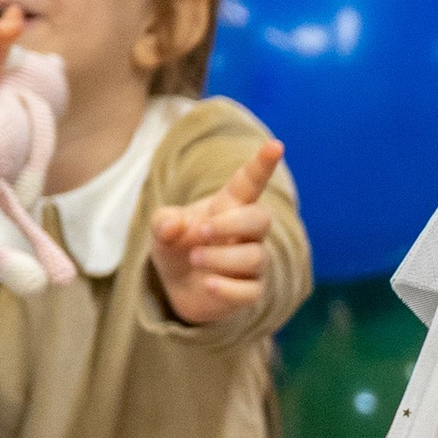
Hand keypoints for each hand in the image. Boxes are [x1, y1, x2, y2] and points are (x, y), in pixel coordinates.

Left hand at [149, 136, 283, 325]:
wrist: (179, 289)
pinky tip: (207, 284)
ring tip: (194, 259)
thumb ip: (163, 222)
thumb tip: (175, 225)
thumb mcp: (162, 231)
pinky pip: (250, 290)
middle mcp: (247, 234)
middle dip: (232, 224)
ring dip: (220, 257)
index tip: (276, 145)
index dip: (262, 165)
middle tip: (201, 232)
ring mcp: (253, 263)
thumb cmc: (178, 248)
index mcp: (229, 207)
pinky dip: (227, 288)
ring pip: (254, 257)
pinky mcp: (251, 291)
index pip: (250, 183)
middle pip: (260, 219)